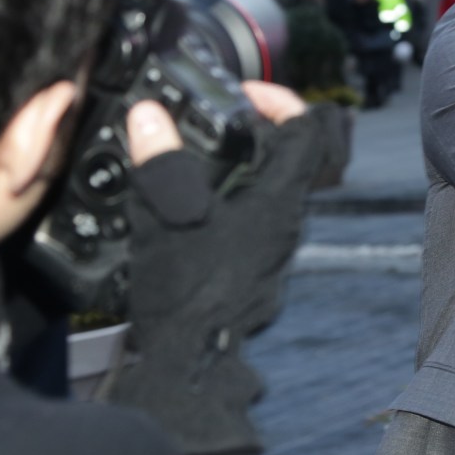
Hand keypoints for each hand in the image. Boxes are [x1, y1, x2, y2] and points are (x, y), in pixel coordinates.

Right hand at [113, 81, 328, 454]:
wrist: (190, 362)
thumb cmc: (187, 293)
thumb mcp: (165, 216)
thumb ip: (159, 162)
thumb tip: (148, 116)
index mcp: (278, 202)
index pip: (306, 132)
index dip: (280, 99)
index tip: (245, 92)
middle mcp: (287, 222)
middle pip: (288, 157)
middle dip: (252, 130)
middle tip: (211, 119)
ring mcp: (274, 246)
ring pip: (268, 189)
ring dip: (238, 166)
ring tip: (192, 157)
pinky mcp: (255, 265)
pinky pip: (251, 217)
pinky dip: (227, 198)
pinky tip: (187, 203)